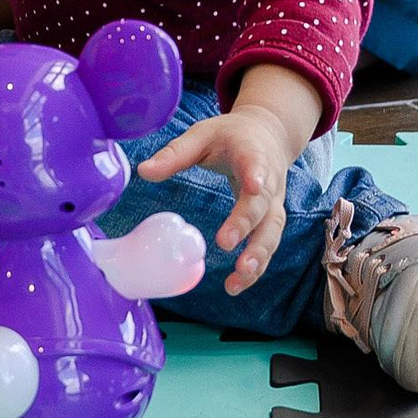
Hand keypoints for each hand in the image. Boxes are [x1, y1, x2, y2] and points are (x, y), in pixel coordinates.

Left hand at [136, 103, 300, 295]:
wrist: (268, 133)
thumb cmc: (230, 136)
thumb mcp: (202, 134)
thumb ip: (175, 153)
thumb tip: (143, 171)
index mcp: (252, 151)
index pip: (256, 162)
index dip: (257, 174)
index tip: (253, 186)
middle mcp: (270, 179)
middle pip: (263, 204)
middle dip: (247, 224)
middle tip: (226, 244)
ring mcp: (274, 201)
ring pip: (272, 229)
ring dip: (259, 254)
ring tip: (238, 277)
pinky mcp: (271, 218)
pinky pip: (268, 242)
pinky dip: (257, 265)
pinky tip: (238, 284)